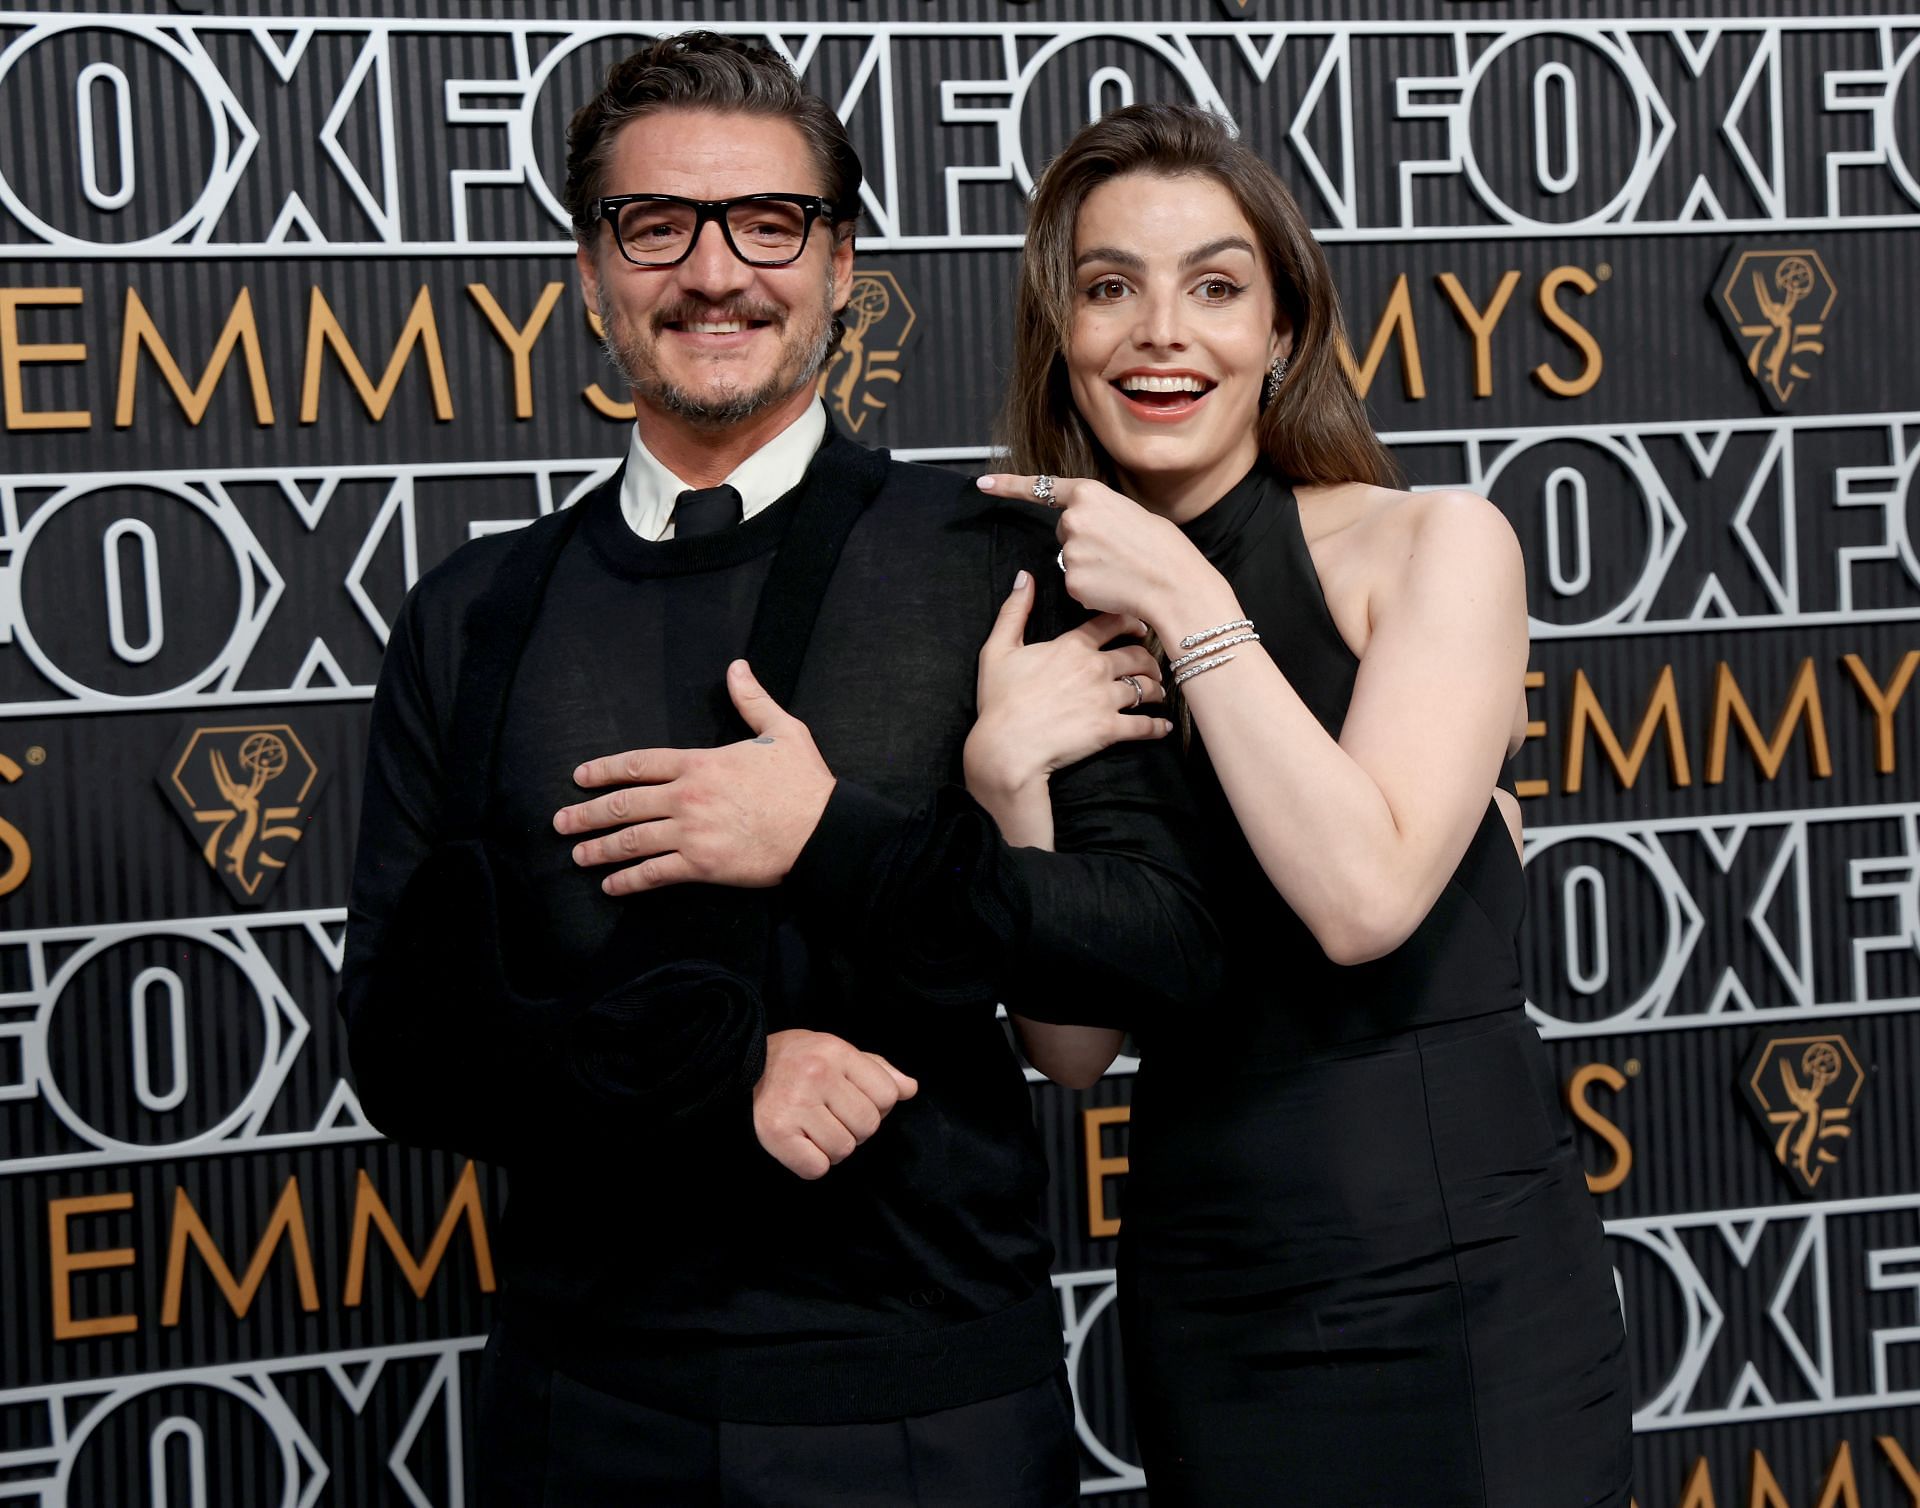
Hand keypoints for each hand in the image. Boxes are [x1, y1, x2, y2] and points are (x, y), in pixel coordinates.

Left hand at [555, 660, 835, 894]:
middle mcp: (687, 797)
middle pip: (624, 804)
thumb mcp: (782, 729)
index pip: (639, 763)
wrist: (822, 829)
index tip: (580, 777)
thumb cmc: (804, 781)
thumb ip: (752, 700)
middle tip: (560, 821)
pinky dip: (629, 880)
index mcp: (700, 763)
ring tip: (577, 855)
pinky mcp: (702, 866)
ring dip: (599, 848)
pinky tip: (612, 885)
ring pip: (632, 840)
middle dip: (587, 813)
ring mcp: (691, 833)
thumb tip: (737, 667)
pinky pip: (655, 873)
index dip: (604, 770)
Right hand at [753, 1029, 918, 1178]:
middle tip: (834, 1116)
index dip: (879, 1105)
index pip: (888, 1095)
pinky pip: (817, 1168)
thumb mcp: (843, 1053)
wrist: (751, 1062)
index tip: (856, 1100)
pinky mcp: (775, 1132)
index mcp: (837, 1052)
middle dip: (858, 1128)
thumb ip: (880, 1071)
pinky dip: (815, 1163)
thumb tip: (910, 1089)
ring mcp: (795, 1104)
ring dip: (835, 1147)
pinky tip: (804, 1144)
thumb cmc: (805, 1061)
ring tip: (818, 1128)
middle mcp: (816, 1075)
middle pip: (868, 1126)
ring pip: (844, 1149)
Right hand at [966, 569, 1169, 795]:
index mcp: (1072, 646)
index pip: (1111, 624)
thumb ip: (1013, 611)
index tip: (1140, 626)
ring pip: (1146, 688)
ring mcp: (1105, 699)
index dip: (1130, 621)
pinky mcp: (1110, 729)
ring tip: (1157, 693)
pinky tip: (1163, 726)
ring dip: (1155, 689)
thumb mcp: (997, 649)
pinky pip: (1144, 725)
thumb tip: (1024, 577)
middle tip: (1152, 664)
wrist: (1007, 746)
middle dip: (1149, 658)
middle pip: (1137, 655)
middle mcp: (1095, 668)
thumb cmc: (1000, 700)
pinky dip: (1157, 726)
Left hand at [975, 473, 1221, 630]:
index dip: (1009, 485)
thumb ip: (1101, 515)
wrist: (1175, 584)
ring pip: (1070, 559)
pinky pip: (1075, 585)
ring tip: (1122, 569)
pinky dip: (1091, 589)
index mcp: (1090, 494)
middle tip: (1119, 550)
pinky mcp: (1070, 581)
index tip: (983, 483)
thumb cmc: (1164, 549)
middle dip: (1084, 540)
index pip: (1043, 487)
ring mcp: (1070, 551)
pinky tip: (1115, 587)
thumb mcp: (1132, 514)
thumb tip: (1085, 532)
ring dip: (1089, 566)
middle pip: (1065, 530)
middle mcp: (1073, 519)